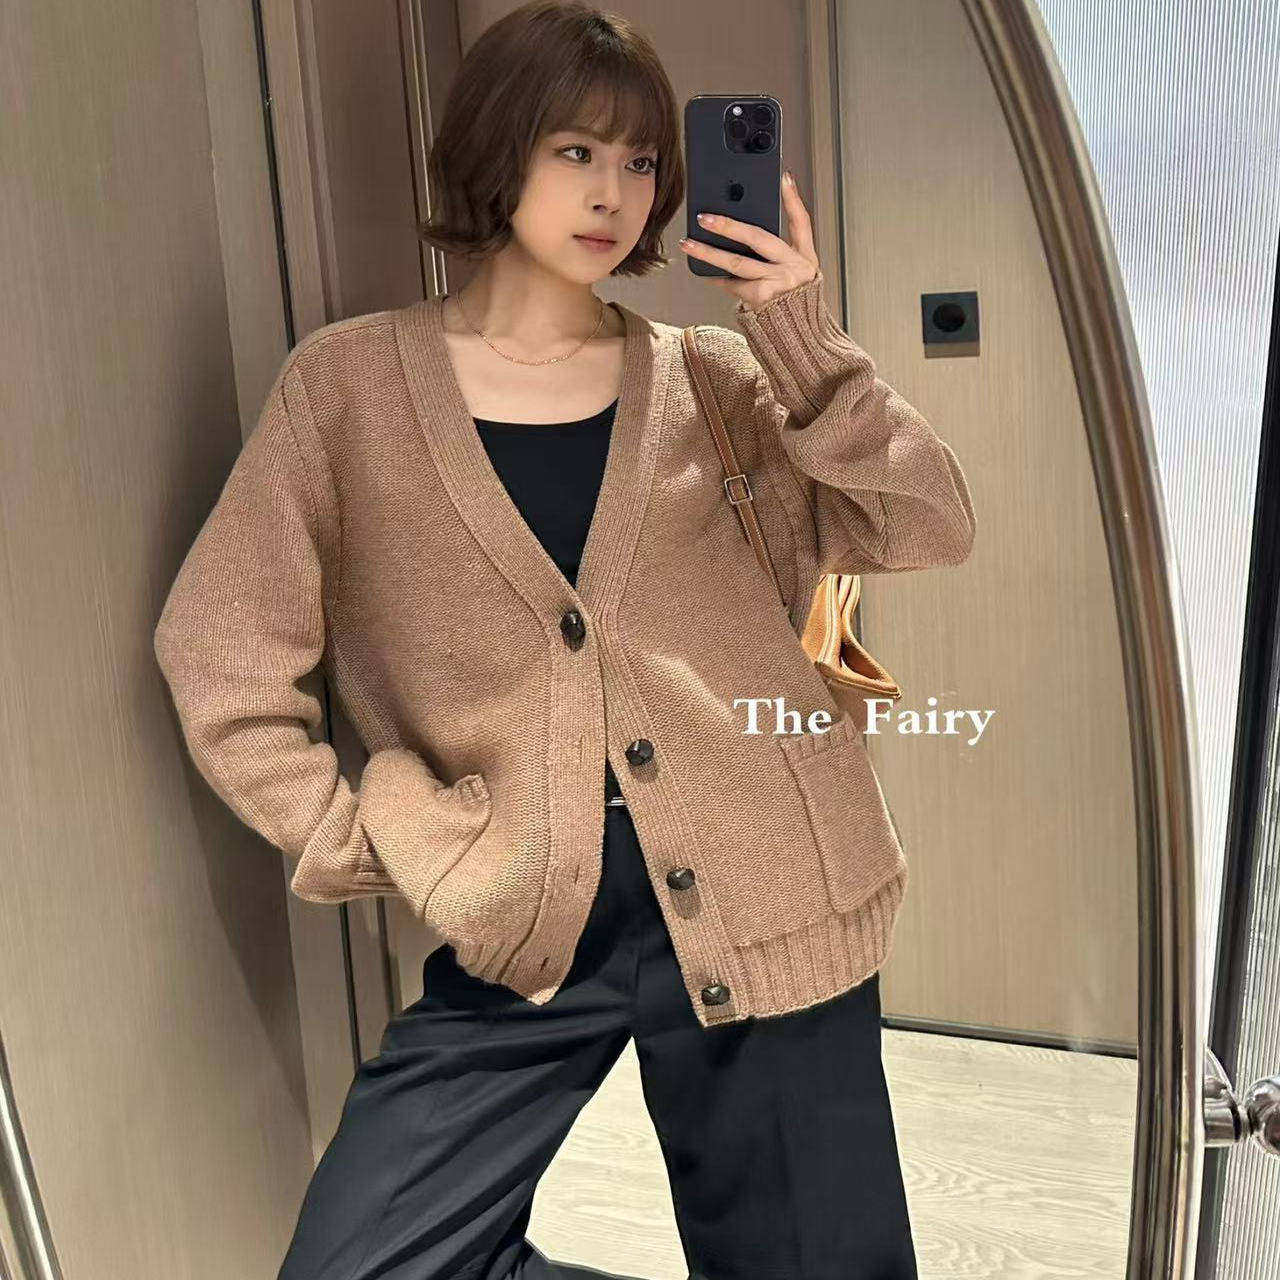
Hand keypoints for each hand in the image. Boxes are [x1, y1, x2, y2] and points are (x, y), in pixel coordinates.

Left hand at [679, 170, 818, 311]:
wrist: (798, 337)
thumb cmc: (792, 303)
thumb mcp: (795, 275)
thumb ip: (778, 255)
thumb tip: (740, 232)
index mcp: (805, 257)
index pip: (801, 222)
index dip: (793, 199)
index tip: (782, 177)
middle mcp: (795, 267)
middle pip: (758, 238)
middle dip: (729, 225)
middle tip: (705, 217)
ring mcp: (778, 283)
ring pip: (737, 262)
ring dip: (709, 252)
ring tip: (689, 244)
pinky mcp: (762, 299)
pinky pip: (734, 284)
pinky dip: (719, 279)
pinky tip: (706, 273)